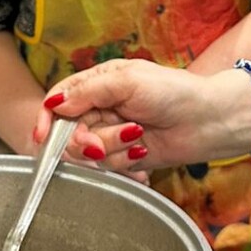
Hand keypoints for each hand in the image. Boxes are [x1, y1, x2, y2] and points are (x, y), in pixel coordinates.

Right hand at [32, 59, 229, 174]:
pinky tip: (142, 155)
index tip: (42, 136)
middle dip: (88, 139)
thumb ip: (89, 91)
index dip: (46, 118)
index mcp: (98, 83)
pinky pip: (107, 168)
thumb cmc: (174, 92)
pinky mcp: (123, 157)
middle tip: (113, 137)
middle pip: (68, 132)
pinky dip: (122, 166)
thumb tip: (54, 102)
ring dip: (112, 151)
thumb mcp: (128, 81)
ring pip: (88, 153)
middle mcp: (100, 109)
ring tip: (138, 140)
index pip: (58, 100)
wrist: (208, 121)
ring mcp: (111, 134)